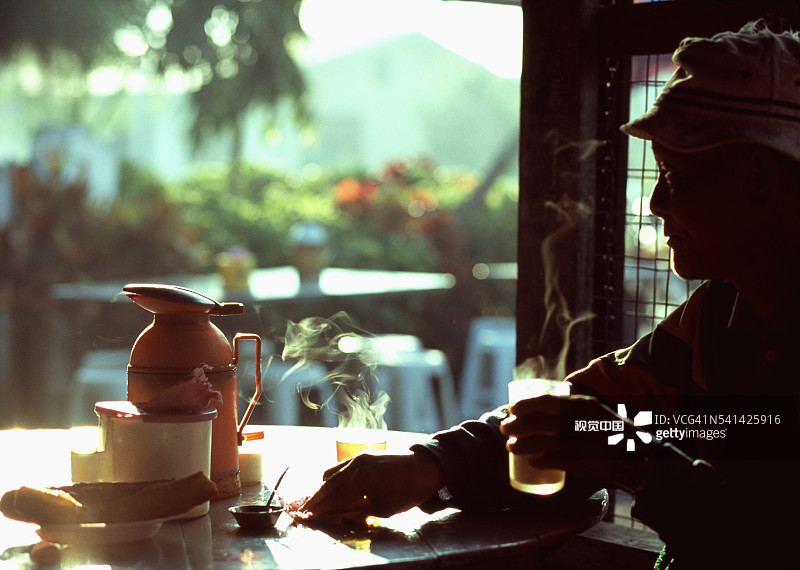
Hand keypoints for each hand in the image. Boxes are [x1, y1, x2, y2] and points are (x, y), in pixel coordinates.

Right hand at [299, 450, 443, 523]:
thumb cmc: (408, 491)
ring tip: (315, 504)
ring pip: (331, 474)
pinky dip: (332, 479)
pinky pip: (340, 467)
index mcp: (363, 479)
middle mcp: (357, 464)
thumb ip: (358, 510)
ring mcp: (358, 457)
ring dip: (322, 489)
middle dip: (315, 500)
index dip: (320, 510)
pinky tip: (329, 489)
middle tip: (304, 513)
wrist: (425, 467)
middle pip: (328, 485)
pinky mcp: (362, 455)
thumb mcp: (384, 508)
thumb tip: (338, 514)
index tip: (308, 518)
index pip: (335, 498)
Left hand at [500, 394, 642, 486]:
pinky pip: (558, 461)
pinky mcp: (586, 463)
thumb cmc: (608, 431)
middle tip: (505, 429)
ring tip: (511, 446)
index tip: (512, 409)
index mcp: (584, 406)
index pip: (549, 402)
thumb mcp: (594, 411)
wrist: (638, 455)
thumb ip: (572, 408)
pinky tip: (532, 461)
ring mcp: (584, 443)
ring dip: (524, 445)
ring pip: (546, 443)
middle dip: (518, 426)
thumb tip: (538, 408)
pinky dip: (542, 461)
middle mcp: (583, 423)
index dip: (526, 405)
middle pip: (542, 423)